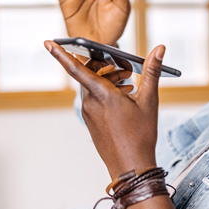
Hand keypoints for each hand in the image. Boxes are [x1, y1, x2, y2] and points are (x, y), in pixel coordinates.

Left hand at [44, 40, 165, 178]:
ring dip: (109, 80)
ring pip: (93, 87)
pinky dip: (107, 92)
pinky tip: (125, 98)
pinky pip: (94, 99)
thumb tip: (159, 48)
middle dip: (105, 66)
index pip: (76, 69)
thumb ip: (152, 71)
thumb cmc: (141, 135)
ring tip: (130, 85)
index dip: (61, 54)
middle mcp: (90, 103)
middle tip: (126, 69)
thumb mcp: (149, 100)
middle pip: (89, 74)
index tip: (48, 43)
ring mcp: (89, 113)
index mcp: (102, 95)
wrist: (132, 166)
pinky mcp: (91, 121)